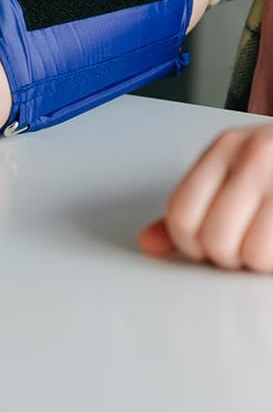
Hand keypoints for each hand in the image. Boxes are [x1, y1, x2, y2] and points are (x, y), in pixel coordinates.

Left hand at [139, 124, 272, 271]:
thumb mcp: (231, 176)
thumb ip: (191, 210)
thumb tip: (149, 244)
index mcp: (227, 147)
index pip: (181, 215)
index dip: (189, 245)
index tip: (204, 247)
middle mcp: (261, 154)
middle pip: (215, 239)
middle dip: (227, 257)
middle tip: (243, 248)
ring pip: (255, 254)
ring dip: (259, 263)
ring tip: (267, 245)